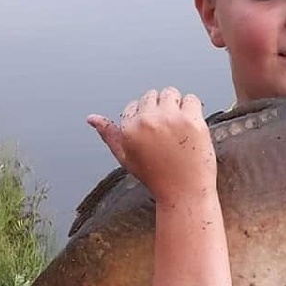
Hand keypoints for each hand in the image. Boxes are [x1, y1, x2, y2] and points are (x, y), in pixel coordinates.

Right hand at [87, 87, 216, 205]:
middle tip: (167, 134)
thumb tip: (91, 118)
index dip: (145, 120)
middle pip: (152, 95)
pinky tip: (191, 129)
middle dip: (159, 110)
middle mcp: (147, 120)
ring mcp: (170, 119)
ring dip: (176, 106)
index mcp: (129, 129)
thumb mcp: (126, 158)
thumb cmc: (156, 178)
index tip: (154, 136)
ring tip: (179, 129)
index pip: (134, 105)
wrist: (184, 193)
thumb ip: (109, 135)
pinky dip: (193, 110)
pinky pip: (192, 99)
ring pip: (171, 93)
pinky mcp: (191, 120)